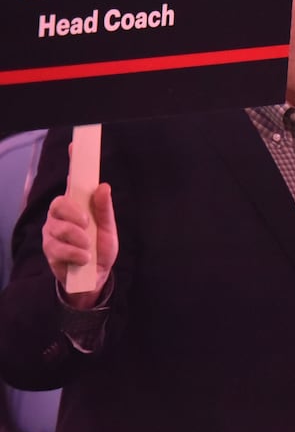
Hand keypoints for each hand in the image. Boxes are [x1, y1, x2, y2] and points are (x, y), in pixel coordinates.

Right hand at [43, 182, 116, 307]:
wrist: (96, 276)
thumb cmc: (100, 248)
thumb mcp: (108, 228)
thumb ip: (104, 208)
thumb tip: (103, 186)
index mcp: (74, 207)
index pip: (70, 186)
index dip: (72, 173)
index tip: (75, 155)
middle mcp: (58, 217)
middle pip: (58, 205)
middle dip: (75, 214)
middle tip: (87, 224)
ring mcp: (51, 233)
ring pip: (59, 228)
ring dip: (79, 239)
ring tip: (88, 248)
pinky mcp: (49, 251)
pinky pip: (58, 248)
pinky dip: (75, 254)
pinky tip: (84, 259)